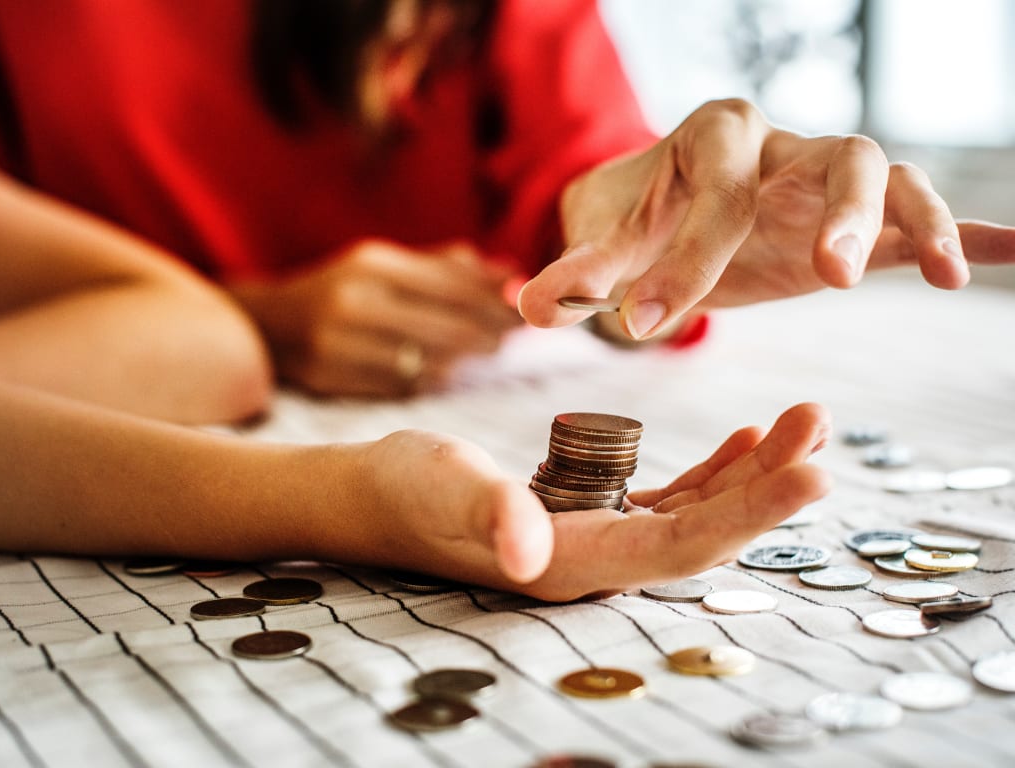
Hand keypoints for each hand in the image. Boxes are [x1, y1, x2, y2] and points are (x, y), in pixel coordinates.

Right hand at [232, 239, 522, 396]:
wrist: (269, 324)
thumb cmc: (342, 290)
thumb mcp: (385, 265)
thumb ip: (446, 268)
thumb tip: (511, 273)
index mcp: (372, 265)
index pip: (451, 285)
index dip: (494, 300)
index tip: (524, 308)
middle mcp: (354, 301)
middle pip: (446, 326)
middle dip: (489, 332)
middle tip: (515, 336)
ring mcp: (340, 343)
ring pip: (427, 361)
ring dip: (465, 359)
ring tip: (488, 349)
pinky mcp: (332, 377)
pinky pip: (401, 385)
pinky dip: (432, 378)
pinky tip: (447, 371)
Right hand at [351, 402, 830, 601]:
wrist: (378, 495)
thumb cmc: (405, 489)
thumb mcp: (444, 489)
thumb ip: (488, 515)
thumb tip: (525, 551)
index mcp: (573, 563)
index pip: (682, 547)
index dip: (751, 516)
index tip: (813, 475)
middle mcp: (598, 562)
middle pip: (706, 532)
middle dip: (770, 486)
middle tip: (820, 429)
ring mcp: (598, 540)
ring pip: (697, 513)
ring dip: (753, 473)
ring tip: (801, 424)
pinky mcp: (591, 514)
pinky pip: (669, 498)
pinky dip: (713, 470)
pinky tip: (744, 442)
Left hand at [518, 99, 1014, 340]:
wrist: (664, 210)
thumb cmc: (635, 222)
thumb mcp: (603, 245)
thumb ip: (574, 274)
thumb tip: (527, 305)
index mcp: (712, 140)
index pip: (713, 195)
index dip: (681, 260)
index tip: (645, 324)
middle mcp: (779, 147)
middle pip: (836, 155)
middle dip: (839, 213)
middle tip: (830, 277)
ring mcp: (821, 181)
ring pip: (890, 176)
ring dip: (915, 220)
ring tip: (942, 274)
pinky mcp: (849, 221)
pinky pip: (920, 217)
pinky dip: (964, 232)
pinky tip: (1007, 254)